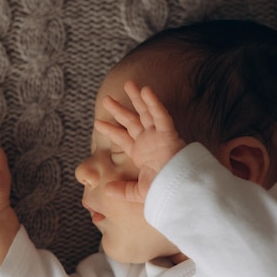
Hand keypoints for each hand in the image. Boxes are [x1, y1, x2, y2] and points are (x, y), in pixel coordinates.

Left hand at [95, 80, 185, 201]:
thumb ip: (123, 190)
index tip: (97, 122)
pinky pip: (161, 115)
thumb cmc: (163, 192)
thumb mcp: (139, 192)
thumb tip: (106, 190)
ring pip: (146, 112)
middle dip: (119, 109)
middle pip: (131, 120)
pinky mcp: (169, 134)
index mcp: (141, 153)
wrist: (178, 192)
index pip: (123, 137)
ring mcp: (158, 136)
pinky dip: (154, 103)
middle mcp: (149, 141)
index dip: (110, 130)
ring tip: (128, 83)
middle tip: (107, 98)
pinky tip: (146, 90)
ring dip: (137, 98)